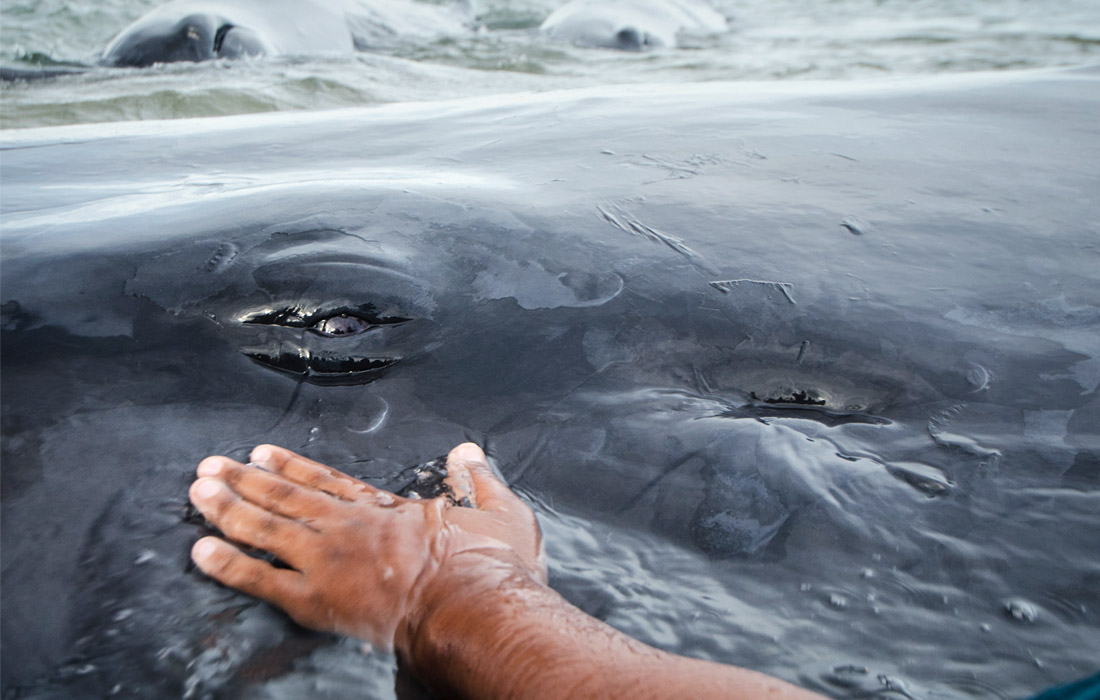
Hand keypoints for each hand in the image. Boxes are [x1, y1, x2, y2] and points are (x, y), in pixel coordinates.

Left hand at [188, 443, 545, 649]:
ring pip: (267, 528)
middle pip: (285, 497)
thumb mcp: (501, 513)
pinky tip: (201, 551)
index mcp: (385, 511)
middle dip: (244, 480)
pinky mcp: (317, 600)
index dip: (290, 467)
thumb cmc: (491, 569)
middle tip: (210, 466)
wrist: (475, 609)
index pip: (326, 481)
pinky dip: (229, 565)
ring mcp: (329, 561)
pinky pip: (261, 579)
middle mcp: (348, 528)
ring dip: (228, 508)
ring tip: (197, 492)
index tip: (261, 453)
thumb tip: (468, 452)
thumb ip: (479, 481)